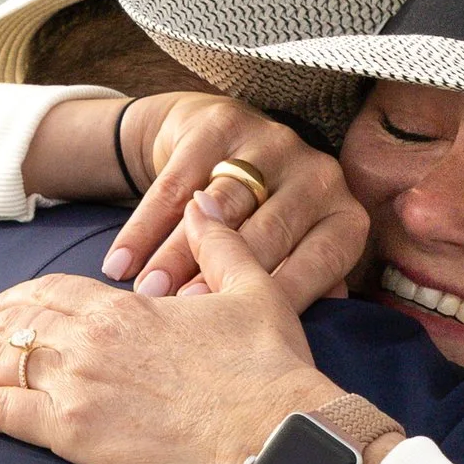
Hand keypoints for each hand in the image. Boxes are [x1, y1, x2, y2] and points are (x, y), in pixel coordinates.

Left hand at [0, 193, 342, 463]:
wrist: (272, 434)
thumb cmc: (269, 369)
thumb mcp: (252, 290)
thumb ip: (220, 244)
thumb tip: (205, 200)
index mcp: (125, 306)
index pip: (52, 293)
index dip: (17, 300)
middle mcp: (90, 339)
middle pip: (13, 327)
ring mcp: (76, 385)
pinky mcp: (72, 433)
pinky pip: (0, 412)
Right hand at [104, 94, 367, 309]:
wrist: (214, 144)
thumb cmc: (260, 222)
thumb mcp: (290, 255)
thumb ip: (298, 294)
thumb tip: (294, 340)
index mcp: (344, 218)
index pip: (315, 264)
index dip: (271, 299)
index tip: (231, 334)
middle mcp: (318, 175)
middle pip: (266, 235)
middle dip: (219, 279)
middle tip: (182, 317)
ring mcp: (273, 143)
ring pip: (219, 209)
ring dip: (176, 255)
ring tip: (146, 295)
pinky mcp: (223, 123)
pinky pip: (176, 183)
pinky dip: (144, 228)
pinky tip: (119, 263)